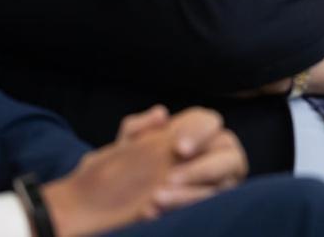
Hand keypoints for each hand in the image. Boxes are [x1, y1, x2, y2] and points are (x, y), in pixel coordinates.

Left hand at [42, 107, 246, 236]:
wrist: (94, 210)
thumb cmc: (115, 173)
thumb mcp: (120, 148)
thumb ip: (137, 127)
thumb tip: (161, 113)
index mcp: (192, 134)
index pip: (209, 121)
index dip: (199, 131)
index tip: (178, 148)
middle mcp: (211, 156)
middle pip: (228, 150)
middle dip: (205, 166)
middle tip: (172, 177)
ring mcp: (213, 183)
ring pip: (223, 184)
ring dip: (193, 191)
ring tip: (157, 198)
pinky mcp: (207, 205)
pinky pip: (210, 205)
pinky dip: (185, 206)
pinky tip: (154, 210)